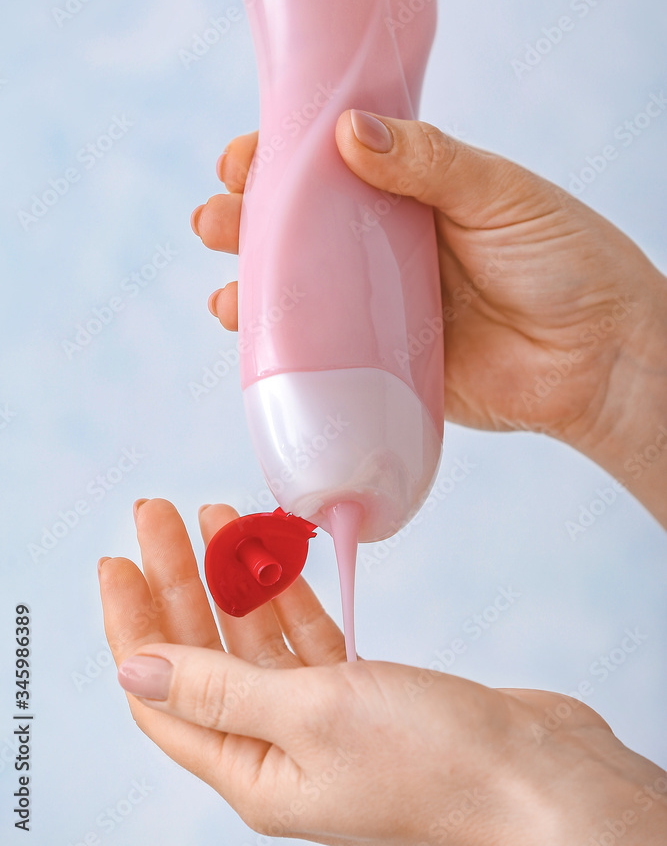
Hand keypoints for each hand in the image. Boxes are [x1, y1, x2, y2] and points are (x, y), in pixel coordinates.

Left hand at [98, 499, 666, 845]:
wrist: (535, 776)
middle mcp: (277, 747)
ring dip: (229, 574)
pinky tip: (271, 549)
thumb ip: (221, 687)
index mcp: (251, 769)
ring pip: (253, 635)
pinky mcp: (362, 691)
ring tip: (213, 510)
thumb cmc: (432, 761)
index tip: (116, 559)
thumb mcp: (311, 714)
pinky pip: (305, 632)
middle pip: (202, 653)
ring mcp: (321, 717)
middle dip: (174, 580)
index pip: (161, 691)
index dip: (130, 624)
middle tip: (156, 512)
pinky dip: (286, 588)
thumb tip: (132, 668)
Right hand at [191, 114, 666, 519]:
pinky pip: (322, 350)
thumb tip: (349, 130)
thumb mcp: (500, 194)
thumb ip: (430, 162)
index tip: (242, 156)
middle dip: (246, 219)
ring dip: (249, 282)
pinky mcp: (384, 362)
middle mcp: (388, 244)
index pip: (330, 163)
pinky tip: (247, 332)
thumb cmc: (567, 261)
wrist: (601, 358)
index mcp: (413, 191)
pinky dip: (278, 343)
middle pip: (300, 226)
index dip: (280, 156)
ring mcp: (381, 304)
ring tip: (223, 288)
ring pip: (299, 288)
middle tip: (214, 217)